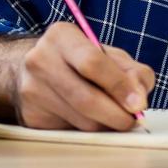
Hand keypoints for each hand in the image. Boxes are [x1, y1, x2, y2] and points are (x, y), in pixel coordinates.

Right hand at [13, 22, 155, 130]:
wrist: (28, 70)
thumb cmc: (78, 61)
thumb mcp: (107, 54)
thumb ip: (132, 72)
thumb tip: (139, 100)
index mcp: (61, 36)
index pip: (93, 63)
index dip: (119, 86)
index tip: (139, 105)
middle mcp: (40, 60)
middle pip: (86, 98)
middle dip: (117, 115)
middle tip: (133, 121)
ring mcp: (32, 90)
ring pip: (81, 121)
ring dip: (105, 124)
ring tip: (114, 117)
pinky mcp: (31, 116)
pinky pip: (70, 131)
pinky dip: (88, 129)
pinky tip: (89, 117)